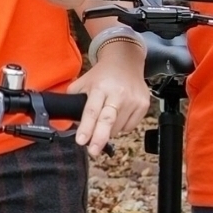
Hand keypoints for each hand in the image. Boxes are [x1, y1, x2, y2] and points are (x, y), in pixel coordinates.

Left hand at [69, 42, 151, 156]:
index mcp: (100, 88)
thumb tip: (69, 121)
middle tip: (93, 151)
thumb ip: (74, 99)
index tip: (81, 140)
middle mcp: (118, 94)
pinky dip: (121, 127)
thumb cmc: (102, 75)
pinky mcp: (144, 105)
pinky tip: (119, 114)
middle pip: (108, 120)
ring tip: (105, 120)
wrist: (126, 61)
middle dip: (99, 138)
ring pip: (118, 127)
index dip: (86, 127)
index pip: (92, 111)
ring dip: (108, 131)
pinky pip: (130, 126)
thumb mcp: (84, 81)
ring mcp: (133, 100)